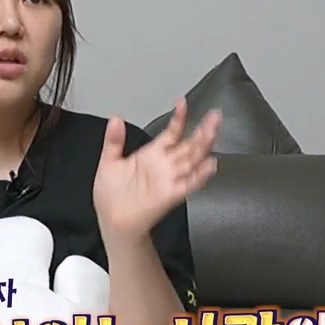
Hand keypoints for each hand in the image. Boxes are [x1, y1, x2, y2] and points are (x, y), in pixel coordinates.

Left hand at [93, 98, 220, 240]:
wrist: (111, 222)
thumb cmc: (110, 196)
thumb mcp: (108, 163)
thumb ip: (113, 141)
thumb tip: (116, 118)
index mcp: (152, 155)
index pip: (172, 133)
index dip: (179, 118)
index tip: (182, 102)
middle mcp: (165, 166)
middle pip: (189, 145)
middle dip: (203, 130)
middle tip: (215, 116)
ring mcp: (170, 180)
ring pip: (192, 160)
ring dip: (204, 146)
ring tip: (213, 131)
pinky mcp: (170, 195)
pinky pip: (189, 184)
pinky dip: (200, 175)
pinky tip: (210, 164)